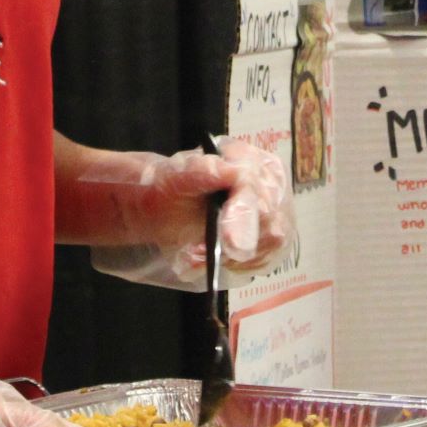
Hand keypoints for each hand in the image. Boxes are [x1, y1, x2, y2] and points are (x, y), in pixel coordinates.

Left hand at [82, 137, 294, 288]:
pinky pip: (262, 259)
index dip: (246, 218)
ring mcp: (266, 212)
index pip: (260, 191)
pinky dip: (235, 265)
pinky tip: (205, 259)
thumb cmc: (161, 188)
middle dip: (241, 241)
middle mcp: (265, 185)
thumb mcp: (171, 177)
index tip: (229, 244)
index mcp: (248, 161)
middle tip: (209, 252)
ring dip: (237, 256)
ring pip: (271, 244)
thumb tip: (224, 170)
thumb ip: (199, 173)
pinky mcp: (259, 236)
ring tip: (200, 254)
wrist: (152, 205)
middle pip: (274, 222)